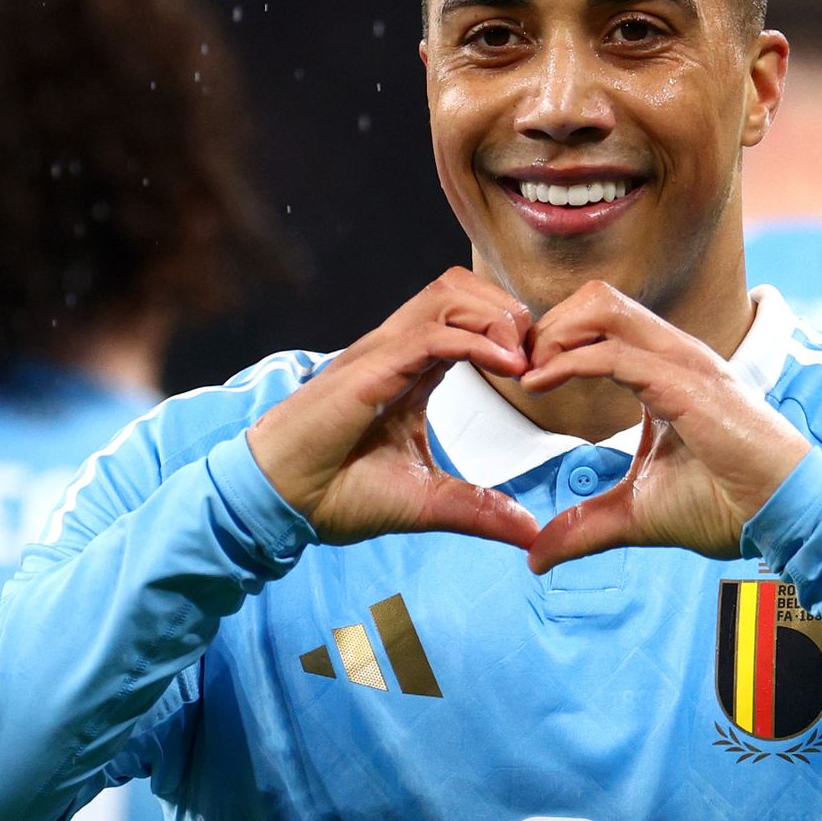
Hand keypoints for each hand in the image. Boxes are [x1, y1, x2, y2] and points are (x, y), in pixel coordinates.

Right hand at [246, 268, 540, 548]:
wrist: (282, 503)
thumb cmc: (337, 494)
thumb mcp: (429, 502)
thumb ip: (480, 510)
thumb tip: (529, 532)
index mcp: (411, 370)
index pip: (468, 316)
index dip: (510, 332)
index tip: (539, 373)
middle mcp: (398, 351)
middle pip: (462, 288)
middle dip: (509, 311)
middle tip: (536, 359)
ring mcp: (383, 353)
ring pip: (448, 294)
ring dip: (495, 316)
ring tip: (521, 361)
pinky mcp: (372, 368)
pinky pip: (432, 333)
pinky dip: (476, 340)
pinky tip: (506, 366)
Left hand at [519, 282, 810, 573]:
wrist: (783, 517)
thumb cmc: (727, 506)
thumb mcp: (636, 516)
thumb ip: (586, 526)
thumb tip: (538, 557)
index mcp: (665, 371)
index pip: (600, 322)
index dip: (553, 340)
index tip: (522, 378)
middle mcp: (674, 355)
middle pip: (597, 298)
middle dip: (546, 326)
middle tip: (518, 370)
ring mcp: (683, 362)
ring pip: (604, 308)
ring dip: (554, 335)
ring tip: (528, 374)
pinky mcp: (687, 383)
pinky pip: (615, 354)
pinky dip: (569, 362)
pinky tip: (539, 385)